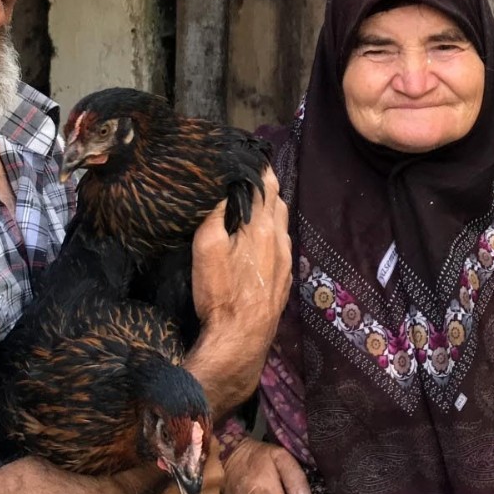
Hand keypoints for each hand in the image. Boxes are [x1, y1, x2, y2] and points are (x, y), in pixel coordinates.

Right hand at [192, 167, 290, 329]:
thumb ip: (216, 214)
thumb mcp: (207, 248)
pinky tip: (260, 239)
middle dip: (265, 185)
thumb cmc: (220, 292)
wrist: (241, 338)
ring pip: (282, 222)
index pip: (266, 184)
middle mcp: (280, 238)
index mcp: (262, 226)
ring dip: (270, 209)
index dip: (258, 167)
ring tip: (252, 203)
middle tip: (247, 174)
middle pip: (277, 200)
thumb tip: (224, 184)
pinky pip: (282, 243)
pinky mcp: (285, 277)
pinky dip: (272, 231)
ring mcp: (286, 259)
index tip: (247, 155)